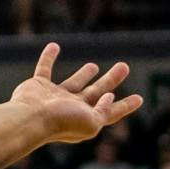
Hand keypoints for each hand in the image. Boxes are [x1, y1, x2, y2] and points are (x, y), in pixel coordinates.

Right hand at [10, 44, 142, 142]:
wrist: (30, 118)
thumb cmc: (61, 123)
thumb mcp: (91, 121)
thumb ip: (103, 110)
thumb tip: (110, 97)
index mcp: (86, 119)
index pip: (110, 112)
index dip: (125, 106)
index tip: (139, 98)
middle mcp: (72, 108)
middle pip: (96, 92)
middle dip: (111, 80)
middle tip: (123, 66)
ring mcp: (54, 97)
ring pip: (74, 82)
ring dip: (84, 74)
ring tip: (94, 65)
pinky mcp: (38, 86)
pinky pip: (44, 68)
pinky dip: (48, 57)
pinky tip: (54, 46)